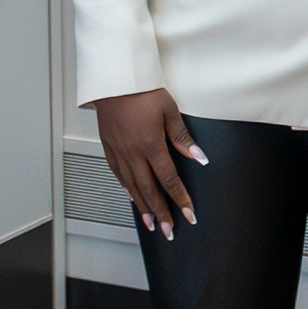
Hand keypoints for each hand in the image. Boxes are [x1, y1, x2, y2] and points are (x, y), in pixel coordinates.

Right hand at [93, 89, 205, 239]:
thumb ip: (182, 136)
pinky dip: (127, 189)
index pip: (169, 179)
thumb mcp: (169, 109)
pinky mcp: (108, 146)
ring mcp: (119, 151)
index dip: (180, 199)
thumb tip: (198, 156)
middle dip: (161, 213)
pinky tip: (132, 196)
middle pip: (150, 190)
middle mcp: (133, 153)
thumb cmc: (141, 89)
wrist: (113, 77)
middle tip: (168, 231)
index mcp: (151, 145)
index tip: (189, 214)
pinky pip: (118, 174)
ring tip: (150, 223)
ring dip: (143, 207)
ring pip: (132, 187)